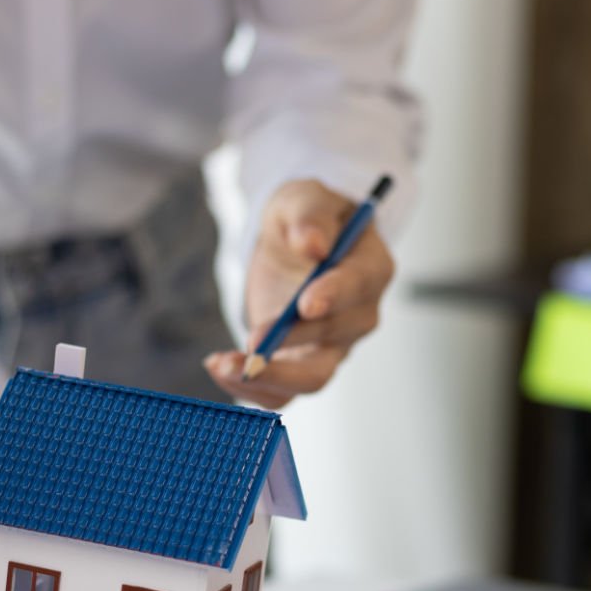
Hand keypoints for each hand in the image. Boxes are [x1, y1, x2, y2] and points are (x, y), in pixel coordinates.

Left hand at [205, 179, 394, 408]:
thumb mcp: (305, 198)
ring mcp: (334, 346)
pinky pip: (284, 392)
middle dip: (292, 342)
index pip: (358, 287)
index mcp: (371, 268)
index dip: (334, 296)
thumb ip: (310, 214)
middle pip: (336, 339)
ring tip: (223, 364)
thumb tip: (314, 244)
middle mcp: (359, 315)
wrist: (292, 246)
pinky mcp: (303, 365)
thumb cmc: (306, 219)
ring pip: (313, 378)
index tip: (305, 304)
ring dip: (270, 378)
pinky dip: (252, 390)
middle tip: (252, 341)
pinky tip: (219, 367)